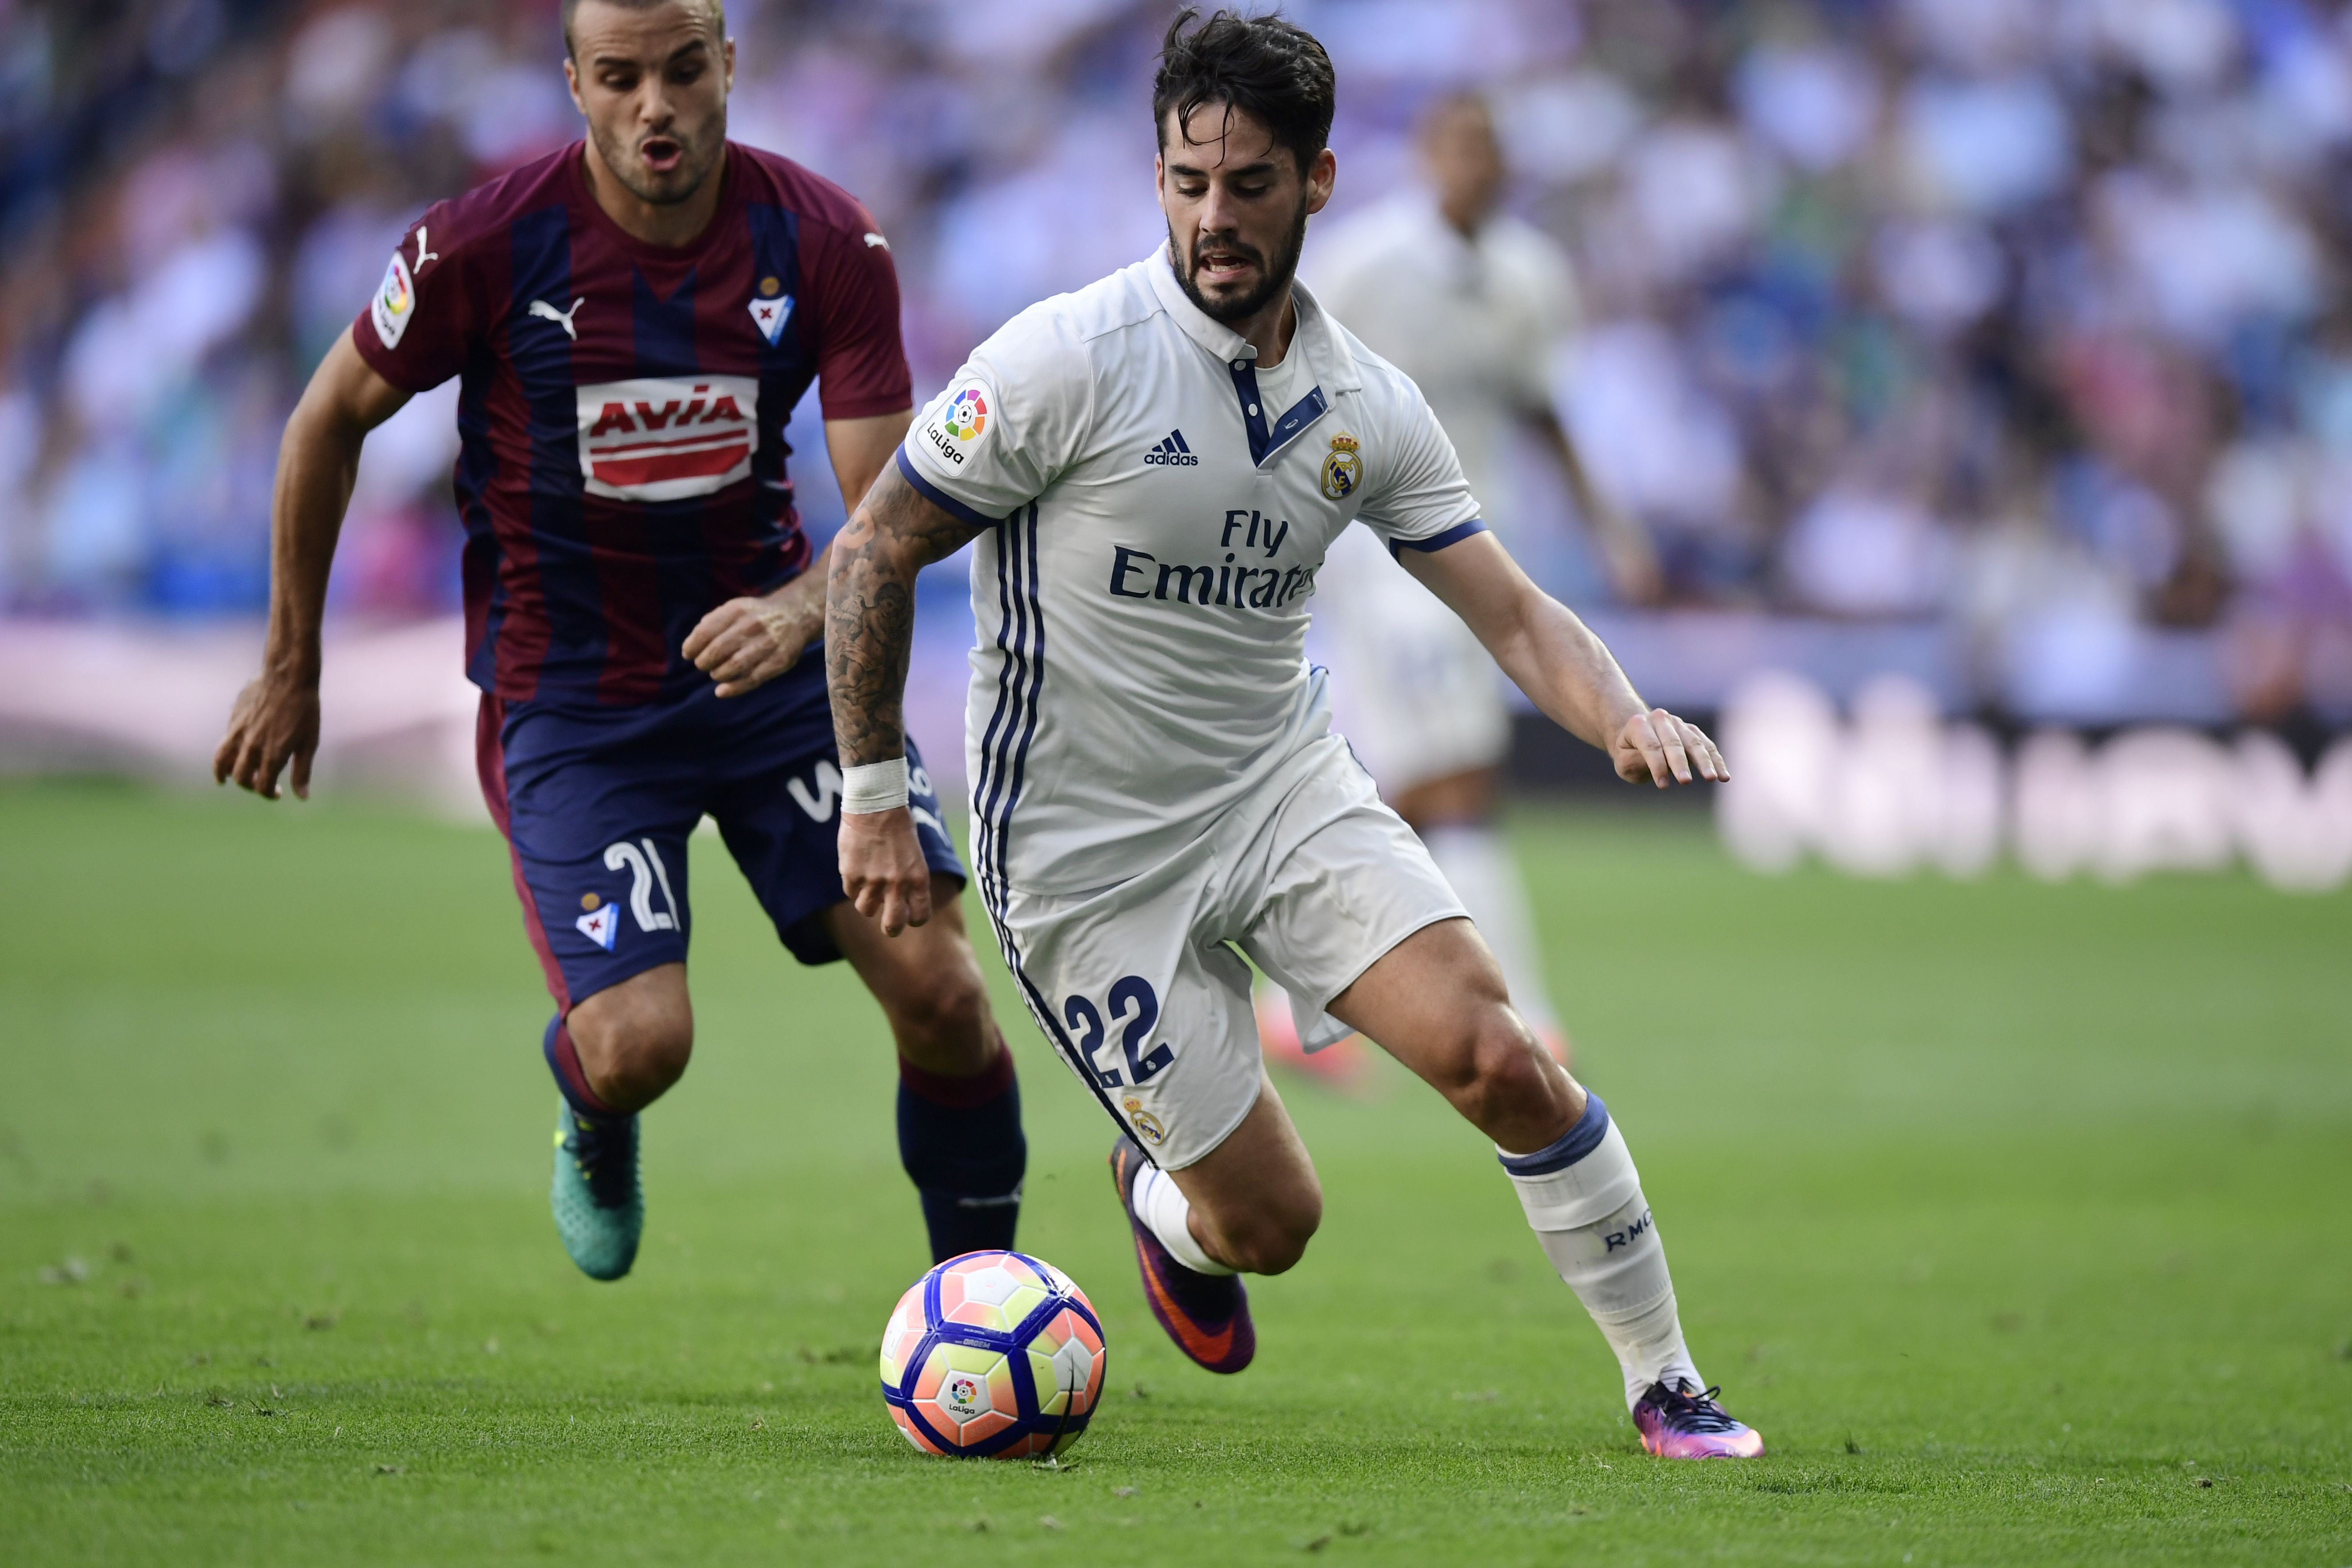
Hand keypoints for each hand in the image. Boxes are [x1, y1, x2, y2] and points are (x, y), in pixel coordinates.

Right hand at [213, 670, 320, 799]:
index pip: (262, 786)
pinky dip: (225, 753)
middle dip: (249, 785)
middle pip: (241, 777)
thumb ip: (303, 771)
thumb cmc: (305, 709)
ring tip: (225, 779)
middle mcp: (252, 746)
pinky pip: (224, 741)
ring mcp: (239, 732)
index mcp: (272, 755)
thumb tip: (303, 797)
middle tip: (259, 784)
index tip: (277, 793)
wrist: (288, 676)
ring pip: (222, 761)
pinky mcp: (233, 718)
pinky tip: (232, 752)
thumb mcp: (309, 742)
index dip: (269, 794)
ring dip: (224, 773)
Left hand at [683, 588, 817, 697]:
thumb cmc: (754, 616)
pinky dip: (733, 689)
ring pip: (733, 666)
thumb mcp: (734, 608)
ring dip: (718, 674)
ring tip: (716, 673)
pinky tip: (721, 691)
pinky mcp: (779, 661)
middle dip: (703, 662)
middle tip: (703, 665)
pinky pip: (752, 679)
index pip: (705, 632)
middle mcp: (752, 625)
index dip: (692, 646)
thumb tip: (691, 647)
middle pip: (717, 650)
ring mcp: (767, 644)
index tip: (688, 654)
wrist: (793, 616)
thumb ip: (712, 623)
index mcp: (737, 610)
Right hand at [839, 806, 932, 935]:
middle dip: (891, 928)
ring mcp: (872, 880)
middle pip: (893, 924)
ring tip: (869, 888)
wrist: (875, 805)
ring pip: (867, 910)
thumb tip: (899, 897)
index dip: (914, 920)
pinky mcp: (851, 874)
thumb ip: (909, 877)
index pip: (920, 915)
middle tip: (889, 927)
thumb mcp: (914, 853)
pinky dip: (854, 887)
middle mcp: (897, 883)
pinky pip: (851, 892)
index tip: (910, 918)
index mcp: (918, 878)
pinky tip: (857, 871)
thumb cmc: (898, 825)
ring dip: (868, 903)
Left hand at [1611, 707, 1726, 788]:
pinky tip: (1724, 777)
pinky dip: (1716, 761)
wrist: (1636, 739)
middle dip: (1680, 763)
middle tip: (1685, 782)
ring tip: (1712, 778)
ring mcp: (1678, 724)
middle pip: (1673, 742)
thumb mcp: (1624, 763)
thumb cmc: (1629, 755)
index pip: (1650, 745)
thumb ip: (1639, 762)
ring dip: (1704, 761)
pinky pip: (1707, 746)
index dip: (1657, 766)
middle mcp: (1660, 719)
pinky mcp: (1692, 732)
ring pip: (1694, 742)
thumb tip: (1662, 767)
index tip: (1663, 786)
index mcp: (1638, 724)